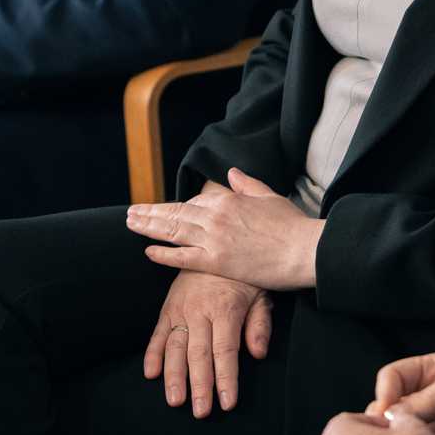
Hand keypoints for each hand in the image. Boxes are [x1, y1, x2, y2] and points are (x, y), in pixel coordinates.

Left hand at [127, 168, 323, 289]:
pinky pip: (182, 257)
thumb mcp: (269, 196)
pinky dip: (163, 254)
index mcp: (228, 199)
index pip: (195, 201)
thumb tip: (230, 172)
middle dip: (150, 212)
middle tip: (131, 212)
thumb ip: (246, 183)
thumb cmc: (292, 225)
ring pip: (172, 230)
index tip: (168, 211)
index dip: (180, 207)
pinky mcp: (216, 262)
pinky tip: (148, 251)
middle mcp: (215, 216)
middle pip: (175, 212)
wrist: (304, 249)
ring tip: (131, 224)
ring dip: (148, 227)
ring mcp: (213, 239)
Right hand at [144, 269, 272, 416]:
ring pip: (175, 347)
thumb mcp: (260, 295)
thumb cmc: (241, 277)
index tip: (227, 403)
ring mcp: (181, 309)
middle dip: (200, 385)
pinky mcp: (167, 307)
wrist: (214, 246)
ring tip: (175, 400)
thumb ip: (260, 324)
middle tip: (200, 411)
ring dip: (174, 375)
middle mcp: (201, 310)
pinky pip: (157, 333)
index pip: (225, 350)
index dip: (226, 378)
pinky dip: (152, 353)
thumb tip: (258, 353)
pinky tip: (150, 373)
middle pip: (199, 353)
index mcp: (226, 309)